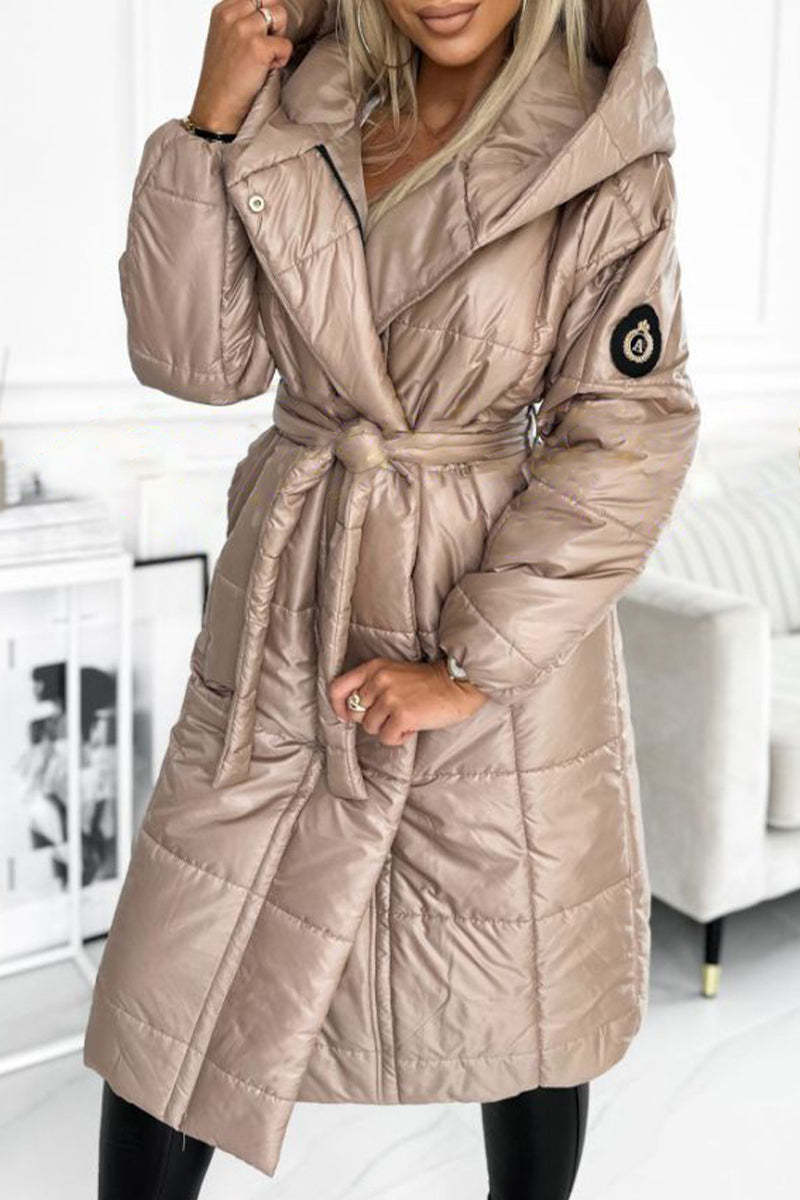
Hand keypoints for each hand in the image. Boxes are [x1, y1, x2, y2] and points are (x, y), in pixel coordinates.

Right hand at [188, 1, 293, 134]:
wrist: (216, 106)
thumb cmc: (223, 78)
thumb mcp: (224, 38)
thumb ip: (241, 19)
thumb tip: (267, 13)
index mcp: (222, 10)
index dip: (265, 13)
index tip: (263, 33)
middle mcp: (231, 15)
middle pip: (270, 0)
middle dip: (274, 22)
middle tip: (265, 46)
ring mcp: (244, 29)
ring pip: (280, 15)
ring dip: (279, 38)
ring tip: (265, 57)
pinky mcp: (257, 47)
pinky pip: (286, 43)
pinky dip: (282, 59)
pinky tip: (265, 70)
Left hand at [328, 658, 488, 746]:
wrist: (457, 685)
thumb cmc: (427, 682)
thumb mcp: (394, 673)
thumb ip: (372, 685)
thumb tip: (351, 711)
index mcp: (374, 668)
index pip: (337, 688)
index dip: (337, 706)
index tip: (346, 716)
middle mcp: (379, 681)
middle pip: (355, 713)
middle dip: (372, 719)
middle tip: (392, 714)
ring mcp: (390, 698)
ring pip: (370, 728)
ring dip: (387, 729)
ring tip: (406, 718)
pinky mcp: (402, 716)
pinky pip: (387, 738)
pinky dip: (399, 738)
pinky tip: (413, 727)